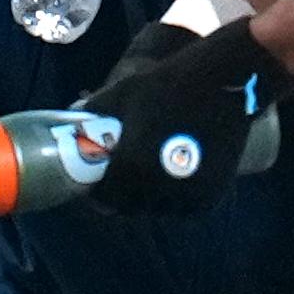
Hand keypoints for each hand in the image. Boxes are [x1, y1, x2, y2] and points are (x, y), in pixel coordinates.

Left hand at [82, 17, 292, 214]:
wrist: (221, 84)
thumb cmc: (165, 87)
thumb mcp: (119, 98)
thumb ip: (92, 117)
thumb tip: (72, 128)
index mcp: (132, 167)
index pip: (106, 198)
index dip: (98, 193)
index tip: (96, 183)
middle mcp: (160, 188)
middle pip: (132, 207)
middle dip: (122, 196)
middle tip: (120, 179)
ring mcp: (189, 195)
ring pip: (159, 209)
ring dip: (150, 200)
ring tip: (145, 179)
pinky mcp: (212, 196)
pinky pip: (185, 208)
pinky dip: (175, 201)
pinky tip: (167, 184)